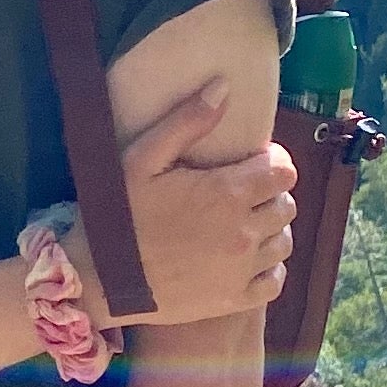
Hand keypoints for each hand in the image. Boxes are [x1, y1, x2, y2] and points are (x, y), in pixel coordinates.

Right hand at [79, 87, 293, 324]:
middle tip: (241, 193)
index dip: (272, 162)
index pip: (284, 170)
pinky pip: (274, 280)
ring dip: (270, 229)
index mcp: (227, 193)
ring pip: (284, 241)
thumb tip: (224, 86)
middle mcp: (244, 232)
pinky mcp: (234, 300)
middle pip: (287, 204)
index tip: (251, 163)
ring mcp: (241, 270)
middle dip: (270, 193)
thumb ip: (187, 121)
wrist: (100, 280)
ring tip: (242, 224)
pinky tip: (244, 259)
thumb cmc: (118, 216)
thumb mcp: (142, 159)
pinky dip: (268, 268)